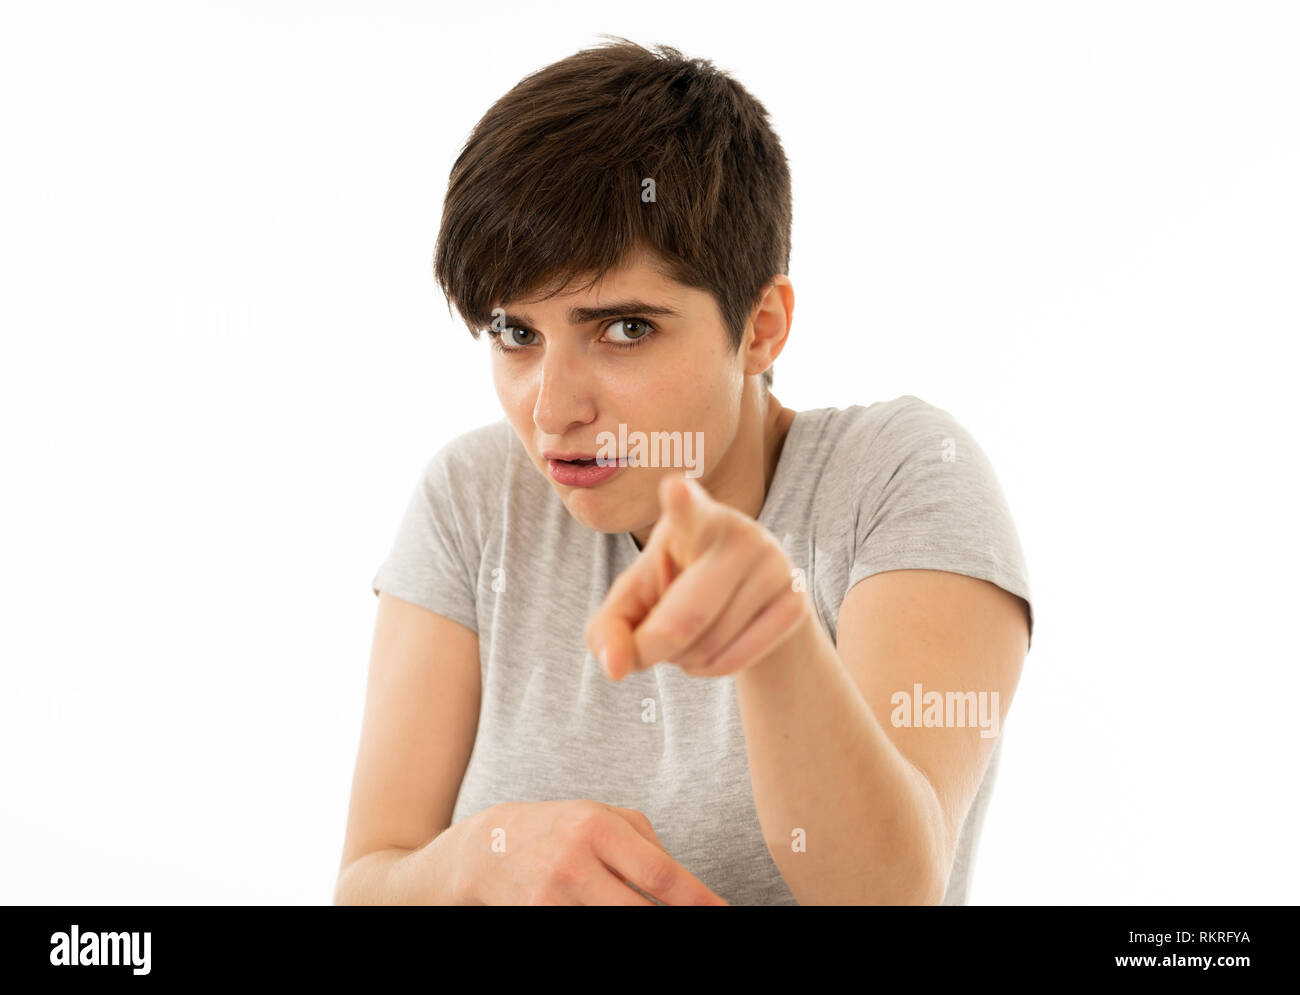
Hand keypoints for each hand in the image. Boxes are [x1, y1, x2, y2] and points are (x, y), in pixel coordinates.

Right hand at [450, 799, 728, 905]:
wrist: (490, 847)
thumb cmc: (564, 828)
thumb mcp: (606, 818)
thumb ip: (649, 848)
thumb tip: (689, 891)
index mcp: (598, 828)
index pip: (661, 874)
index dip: (700, 901)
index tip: (725, 913)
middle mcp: (574, 863)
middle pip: (641, 914)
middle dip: (676, 925)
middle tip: (700, 928)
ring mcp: (552, 898)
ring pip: (614, 929)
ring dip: (644, 929)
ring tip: (650, 916)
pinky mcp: (537, 920)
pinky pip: (586, 937)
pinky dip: (607, 930)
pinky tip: (612, 912)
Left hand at [585, 474, 811, 681]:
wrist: (746, 599)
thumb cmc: (674, 589)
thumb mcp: (633, 600)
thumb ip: (608, 628)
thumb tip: (616, 669)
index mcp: (691, 517)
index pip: (687, 511)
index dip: (681, 503)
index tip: (673, 487)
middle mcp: (739, 533)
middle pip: (685, 618)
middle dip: (653, 648)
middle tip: (643, 651)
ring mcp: (774, 566)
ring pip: (708, 645)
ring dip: (682, 660)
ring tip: (689, 635)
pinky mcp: (795, 602)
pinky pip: (734, 661)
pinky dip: (709, 669)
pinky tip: (712, 647)